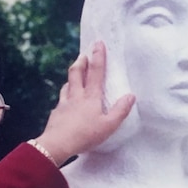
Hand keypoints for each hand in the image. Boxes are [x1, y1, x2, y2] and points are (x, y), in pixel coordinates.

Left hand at [33, 41, 134, 165]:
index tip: (98, 43)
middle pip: (77, 73)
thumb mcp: (109, 126)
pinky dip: (65, 95)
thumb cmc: (85, 135)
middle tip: (83, 54)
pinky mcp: (56, 113)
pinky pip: (61, 100)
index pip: (96, 72)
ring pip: (67, 84)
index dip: (98, 56)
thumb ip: (120, 110)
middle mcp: (76, 96)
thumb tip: (131, 96)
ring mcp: (64, 103)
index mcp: (91, 97)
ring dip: (72, 76)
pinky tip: (65, 101)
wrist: (57, 144)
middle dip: (81, 62)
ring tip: (75, 74)